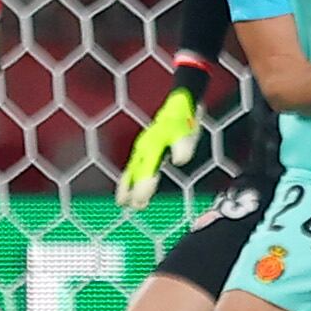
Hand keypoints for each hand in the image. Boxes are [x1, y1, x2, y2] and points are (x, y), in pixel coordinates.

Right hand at [116, 85, 203, 213]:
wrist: (179, 104)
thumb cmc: (183, 119)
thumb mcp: (186, 132)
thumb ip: (183, 146)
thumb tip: (180, 160)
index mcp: (152, 146)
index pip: (145, 171)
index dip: (143, 186)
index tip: (140, 201)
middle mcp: (144, 148)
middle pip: (135, 173)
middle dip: (132, 190)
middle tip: (132, 206)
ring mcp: (143, 147)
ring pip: (131, 170)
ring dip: (127, 186)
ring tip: (123, 202)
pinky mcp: (146, 147)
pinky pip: (134, 166)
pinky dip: (130, 177)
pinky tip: (131, 184)